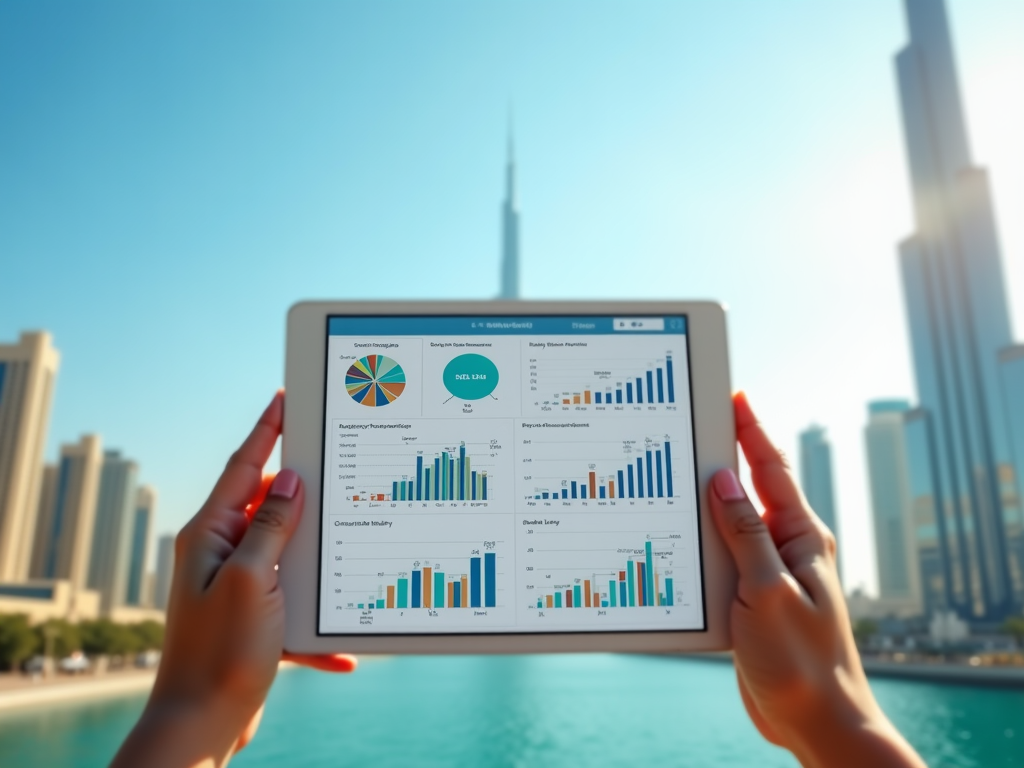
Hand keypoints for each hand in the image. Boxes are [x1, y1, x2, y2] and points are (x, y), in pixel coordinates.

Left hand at [112, 391, 355, 767]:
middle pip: (266, 505)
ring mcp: (234, 585)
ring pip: (284, 550)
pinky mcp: (250, 617)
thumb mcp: (251, 580)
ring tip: (345, 540)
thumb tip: (289, 479)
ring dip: (313, 554)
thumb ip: (271, 526)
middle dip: (300, 488)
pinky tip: (339, 650)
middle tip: (333, 459)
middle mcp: (218, 553)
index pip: (243, 467)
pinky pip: (290, 602)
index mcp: (209, 535)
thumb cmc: (218, 655)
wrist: (200, 727)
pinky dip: (313, 620)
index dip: (266, 431)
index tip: (283, 399)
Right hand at [710, 392, 924, 767]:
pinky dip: (700, 539)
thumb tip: (722, 480)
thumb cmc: (804, 662)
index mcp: (803, 538)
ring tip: (678, 468)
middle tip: (696, 421)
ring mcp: (768, 572)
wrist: (814, 721)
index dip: (752, 432)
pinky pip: (721, 557)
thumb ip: (745, 534)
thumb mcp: (769, 591)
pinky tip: (678, 533)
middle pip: (749, 489)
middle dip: (725, 453)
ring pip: (730, 523)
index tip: (734, 397)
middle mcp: (787, 549)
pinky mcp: (751, 598)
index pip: (772, 470)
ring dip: (706, 499)